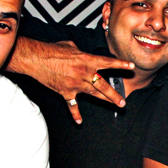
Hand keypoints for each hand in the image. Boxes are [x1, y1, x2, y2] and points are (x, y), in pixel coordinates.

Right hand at [13, 38, 133, 123]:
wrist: (36, 58)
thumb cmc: (52, 49)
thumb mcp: (70, 46)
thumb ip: (81, 52)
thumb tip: (83, 54)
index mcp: (86, 60)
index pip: (107, 63)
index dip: (120, 65)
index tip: (131, 67)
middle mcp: (84, 73)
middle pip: (103, 85)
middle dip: (114, 95)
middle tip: (123, 102)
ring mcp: (75, 84)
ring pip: (94, 94)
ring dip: (105, 101)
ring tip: (116, 106)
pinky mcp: (65, 92)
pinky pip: (72, 105)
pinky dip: (75, 114)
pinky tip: (79, 122)